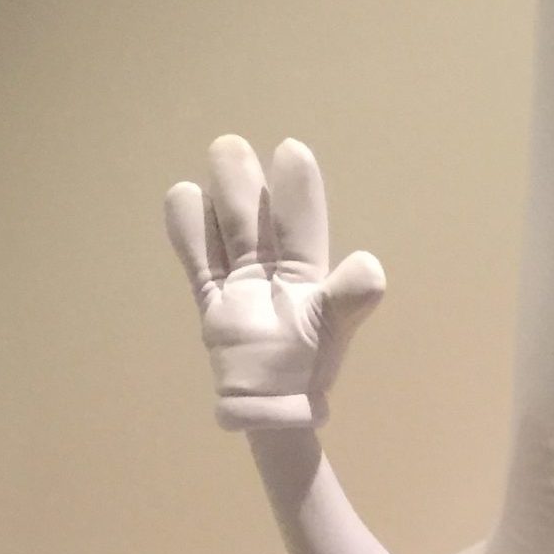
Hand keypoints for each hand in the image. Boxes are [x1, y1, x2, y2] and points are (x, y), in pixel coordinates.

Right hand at [164, 135, 384, 430]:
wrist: (271, 409)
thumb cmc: (304, 369)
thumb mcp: (332, 331)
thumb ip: (348, 299)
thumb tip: (370, 267)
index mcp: (308, 277)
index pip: (301, 227)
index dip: (297, 192)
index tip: (291, 149)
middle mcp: (274, 274)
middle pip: (257, 222)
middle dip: (247, 185)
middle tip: (231, 145)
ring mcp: (241, 286)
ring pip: (227, 235)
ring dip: (221, 200)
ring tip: (216, 157)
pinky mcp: (213, 303)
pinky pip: (200, 262)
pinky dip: (190, 233)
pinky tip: (184, 196)